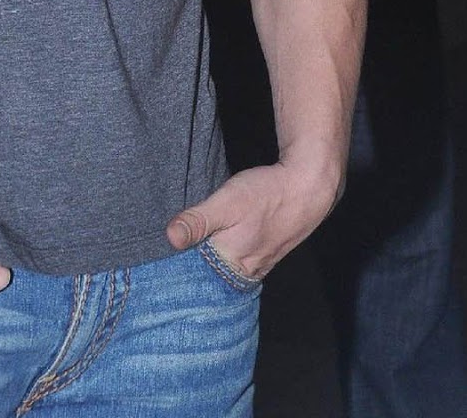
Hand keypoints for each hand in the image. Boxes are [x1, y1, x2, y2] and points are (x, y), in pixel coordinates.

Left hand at [166, 155, 341, 281]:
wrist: (308, 187)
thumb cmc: (267, 193)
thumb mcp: (227, 201)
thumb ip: (199, 220)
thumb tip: (170, 238)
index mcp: (232, 263)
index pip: (196, 280)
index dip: (177, 273)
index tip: (158, 268)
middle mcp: (245, 271)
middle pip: (210, 279)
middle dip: (191, 274)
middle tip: (166, 266)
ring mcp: (258, 266)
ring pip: (225, 273)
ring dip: (208, 268)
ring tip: (187, 259)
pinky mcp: (266, 256)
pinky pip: (239, 266)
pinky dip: (225, 262)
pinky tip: (218, 250)